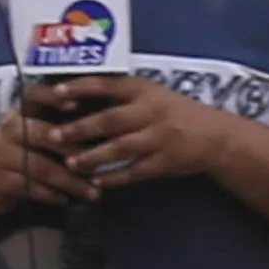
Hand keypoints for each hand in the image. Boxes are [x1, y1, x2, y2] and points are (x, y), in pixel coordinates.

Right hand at [0, 84, 114, 215]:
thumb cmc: (20, 155)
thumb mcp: (32, 136)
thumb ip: (58, 130)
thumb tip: (101, 129)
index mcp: (19, 113)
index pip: (33, 96)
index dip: (51, 96)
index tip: (76, 103)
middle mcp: (8, 128)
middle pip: (43, 135)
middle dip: (75, 151)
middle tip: (101, 165)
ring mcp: (0, 154)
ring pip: (41, 167)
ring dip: (70, 182)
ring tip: (92, 193)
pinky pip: (29, 188)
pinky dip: (50, 195)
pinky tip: (66, 200)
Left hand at [49, 76, 227, 188]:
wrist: (216, 136)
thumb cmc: (177, 112)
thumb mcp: (153, 95)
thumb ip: (123, 95)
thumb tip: (80, 94)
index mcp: (145, 90)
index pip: (108, 85)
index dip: (81, 88)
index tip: (56, 92)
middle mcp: (151, 112)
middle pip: (110, 120)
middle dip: (80, 129)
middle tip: (53, 136)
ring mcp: (159, 138)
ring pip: (120, 148)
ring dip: (93, 157)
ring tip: (71, 164)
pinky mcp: (165, 162)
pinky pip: (135, 171)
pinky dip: (114, 178)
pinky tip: (96, 183)